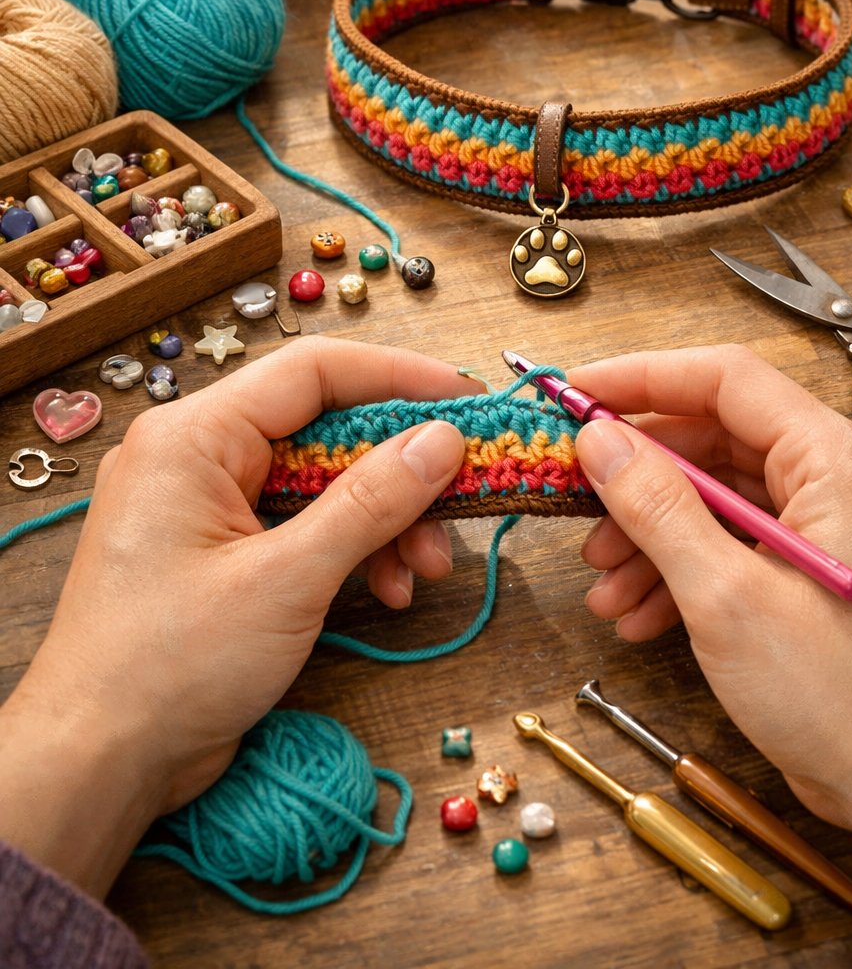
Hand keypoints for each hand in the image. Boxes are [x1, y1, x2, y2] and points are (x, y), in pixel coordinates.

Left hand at [0, 338, 477, 895]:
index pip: (313, 372)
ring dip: (384, 521)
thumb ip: (370, 504)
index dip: (399, 378)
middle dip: (398, 472)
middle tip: (461, 501)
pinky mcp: (222, 556)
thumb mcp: (286, 581)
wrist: (95, 766)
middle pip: (325, 430)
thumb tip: (442, 440)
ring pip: (323, 483)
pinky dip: (351, 552)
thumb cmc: (168, 667)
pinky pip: (303, 526)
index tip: (468, 401)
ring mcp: (208, 508)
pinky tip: (387, 590)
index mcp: (193, 437)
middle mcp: (197, 457)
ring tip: (427, 570)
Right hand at [572, 345, 851, 874]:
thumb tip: (602, 442)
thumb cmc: (851, 701)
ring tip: (606, 585)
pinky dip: (693, 570)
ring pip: (726, 500)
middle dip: (641, 480)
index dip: (640, 379)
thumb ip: (657, 507)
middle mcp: (848, 479)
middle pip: (719, 441)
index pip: (725, 379)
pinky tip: (644, 614)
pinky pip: (748, 544)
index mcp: (837, 460)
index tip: (576, 394)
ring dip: (657, 536)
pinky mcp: (830, 573)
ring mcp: (843, 527)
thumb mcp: (726, 596)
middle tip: (579, 505)